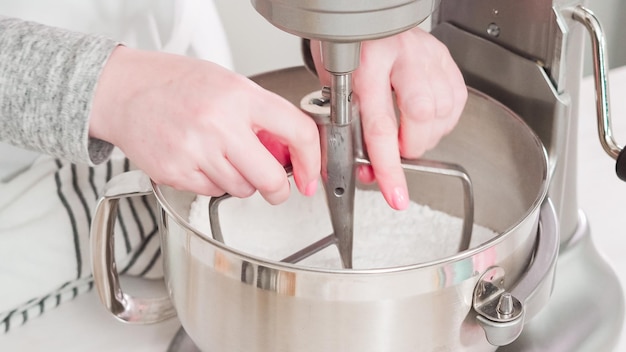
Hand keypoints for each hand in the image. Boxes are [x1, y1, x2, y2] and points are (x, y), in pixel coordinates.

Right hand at [89, 46, 319, 203]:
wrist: (123, 92)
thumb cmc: (175, 84)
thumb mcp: (228, 84)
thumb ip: (260, 116)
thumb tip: (289, 151)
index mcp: (240, 96)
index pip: (297, 131)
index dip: (312, 160)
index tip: (312, 175)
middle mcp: (219, 124)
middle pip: (271, 178)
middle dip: (279, 189)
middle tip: (277, 187)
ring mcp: (196, 151)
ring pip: (243, 190)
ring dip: (242, 182)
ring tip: (221, 156)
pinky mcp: (177, 173)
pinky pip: (213, 192)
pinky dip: (214, 183)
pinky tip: (200, 160)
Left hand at [312, 27, 466, 209]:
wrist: (358, 15)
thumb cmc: (343, 48)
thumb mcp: (332, 85)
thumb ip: (347, 129)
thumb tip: (366, 172)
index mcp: (366, 62)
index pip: (380, 126)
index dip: (388, 166)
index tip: (395, 193)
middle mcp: (401, 55)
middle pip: (420, 115)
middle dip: (412, 146)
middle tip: (399, 151)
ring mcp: (426, 54)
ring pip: (442, 110)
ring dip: (427, 135)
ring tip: (408, 134)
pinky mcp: (443, 56)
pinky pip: (456, 99)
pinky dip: (443, 120)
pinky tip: (425, 120)